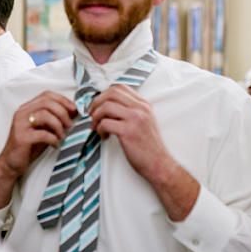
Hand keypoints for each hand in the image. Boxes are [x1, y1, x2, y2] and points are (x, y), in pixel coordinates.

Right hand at [0, 91, 77, 176]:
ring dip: (58, 125)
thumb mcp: (43, 129)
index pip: (46, 95)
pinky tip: (55, 145)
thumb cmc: (29, 146)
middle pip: (47, 103)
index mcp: (27, 108)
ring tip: (62, 136)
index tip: (74, 109)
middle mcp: (22, 113)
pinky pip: (42, 134)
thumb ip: (54, 120)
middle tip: (70, 124)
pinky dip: (53, 139)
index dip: (62, 100)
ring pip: (45, 115)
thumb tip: (73, 112)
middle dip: (63, 112)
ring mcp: (20, 124)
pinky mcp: (21, 137)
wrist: (11, 163)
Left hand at [88, 85, 198, 220]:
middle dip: (96, 103)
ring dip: (96, 117)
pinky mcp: (128, 131)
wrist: (159, 164)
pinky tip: (104, 136)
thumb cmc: (148, 146)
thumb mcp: (144, 122)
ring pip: (106, 107)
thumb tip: (106, 105)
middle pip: (111, 93)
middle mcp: (140, 108)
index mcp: (144, 104)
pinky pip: (105, 123)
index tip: (98, 105)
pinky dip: (100, 129)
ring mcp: (135, 119)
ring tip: (97, 127)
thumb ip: (130, 111)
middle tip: (92, 115)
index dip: (104, 94)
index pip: (120, 87)